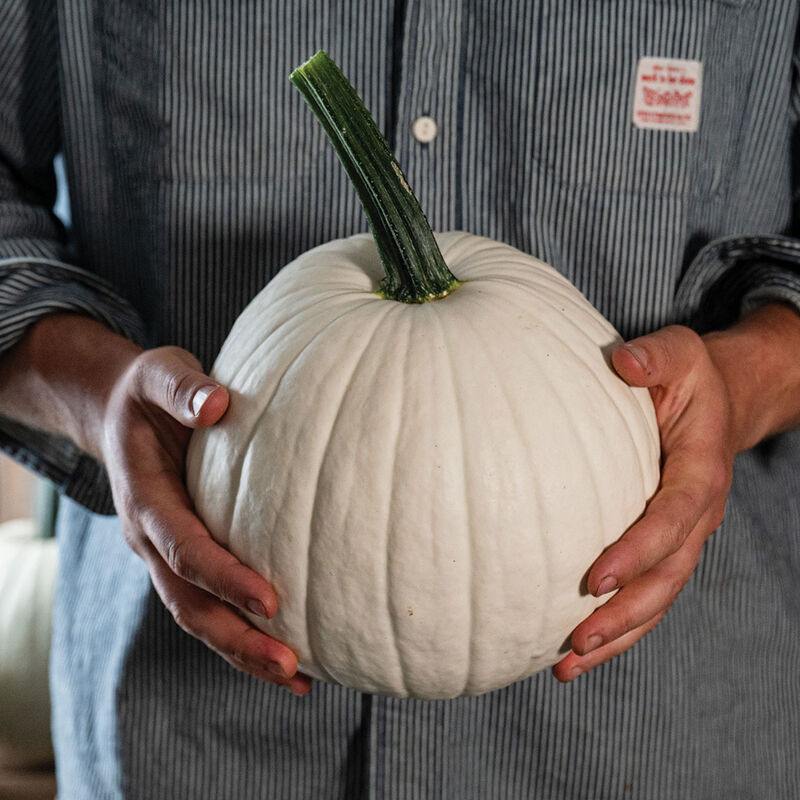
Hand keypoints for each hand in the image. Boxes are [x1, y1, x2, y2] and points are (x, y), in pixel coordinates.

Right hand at [102, 345, 311, 694]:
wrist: (123, 410)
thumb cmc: (149, 390)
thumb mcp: (159, 373)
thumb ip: (183, 388)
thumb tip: (218, 404)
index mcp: (144, 498)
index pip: (182, 548)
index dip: (223, 577)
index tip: (270, 600)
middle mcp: (150, 536)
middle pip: (188, 603)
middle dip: (236, 638)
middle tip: (289, 663)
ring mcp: (165, 552)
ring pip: (198, 615)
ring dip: (242, 651)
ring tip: (298, 678)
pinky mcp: (186, 555)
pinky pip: (209, 602)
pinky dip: (242, 633)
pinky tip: (286, 652)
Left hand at [553, 324, 734, 681]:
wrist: (722, 400)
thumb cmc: (691, 376)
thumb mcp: (679, 352)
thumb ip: (654, 357)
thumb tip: (623, 362)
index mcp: (699, 470)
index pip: (672, 519)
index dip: (637, 552)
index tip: (593, 578)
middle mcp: (698, 512)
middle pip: (666, 577)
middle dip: (623, 614)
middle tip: (575, 639)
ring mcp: (686, 535)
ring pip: (659, 598)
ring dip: (618, 635)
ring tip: (568, 663)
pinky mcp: (668, 544)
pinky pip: (650, 593)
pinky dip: (621, 625)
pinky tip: (580, 647)